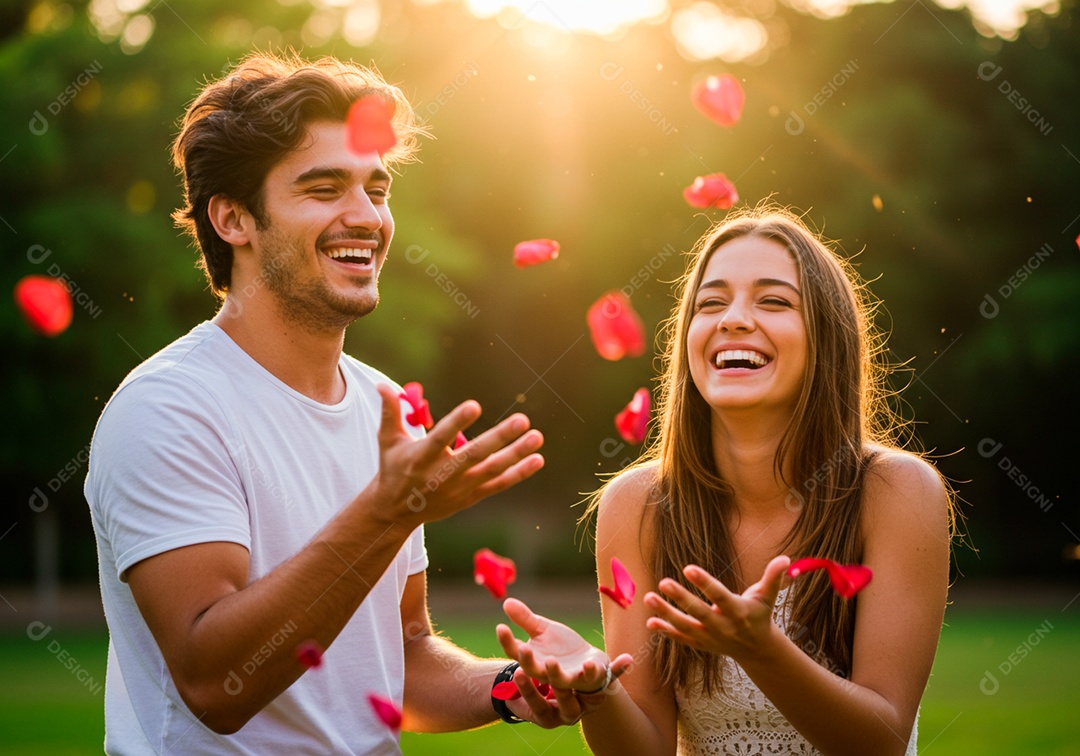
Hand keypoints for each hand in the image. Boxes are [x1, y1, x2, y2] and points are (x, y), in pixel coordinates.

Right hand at [371, 384, 543, 526]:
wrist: (396, 511)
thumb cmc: (393, 468)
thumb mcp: (387, 441)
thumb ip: (390, 412)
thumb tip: (381, 384)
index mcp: (421, 457)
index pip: (440, 437)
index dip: (456, 422)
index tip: (474, 405)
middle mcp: (442, 473)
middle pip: (474, 454)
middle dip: (499, 438)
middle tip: (522, 420)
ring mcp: (459, 487)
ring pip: (492, 470)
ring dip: (516, 454)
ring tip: (536, 436)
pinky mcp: (470, 497)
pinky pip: (498, 484)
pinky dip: (518, 473)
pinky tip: (537, 459)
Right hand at [496, 598, 633, 725]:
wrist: (583, 663)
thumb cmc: (560, 647)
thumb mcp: (543, 630)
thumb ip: (526, 619)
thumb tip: (506, 601)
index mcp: (537, 662)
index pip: (519, 655)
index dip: (508, 643)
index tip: (500, 627)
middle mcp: (554, 675)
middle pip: (542, 674)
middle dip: (537, 666)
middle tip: (532, 652)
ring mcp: (577, 679)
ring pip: (572, 681)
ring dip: (575, 674)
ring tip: (587, 663)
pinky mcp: (598, 678)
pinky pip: (610, 676)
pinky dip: (619, 669)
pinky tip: (629, 658)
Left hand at [644, 555, 790, 660]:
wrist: (757, 649)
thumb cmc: (759, 615)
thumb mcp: (767, 597)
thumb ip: (774, 577)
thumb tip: (786, 558)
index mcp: (738, 611)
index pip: (719, 596)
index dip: (705, 583)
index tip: (688, 568)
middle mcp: (722, 626)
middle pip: (698, 612)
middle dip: (680, 598)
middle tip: (662, 582)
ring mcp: (710, 637)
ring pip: (684, 626)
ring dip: (665, 613)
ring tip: (647, 597)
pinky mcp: (701, 644)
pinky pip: (681, 638)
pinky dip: (666, 631)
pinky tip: (650, 622)